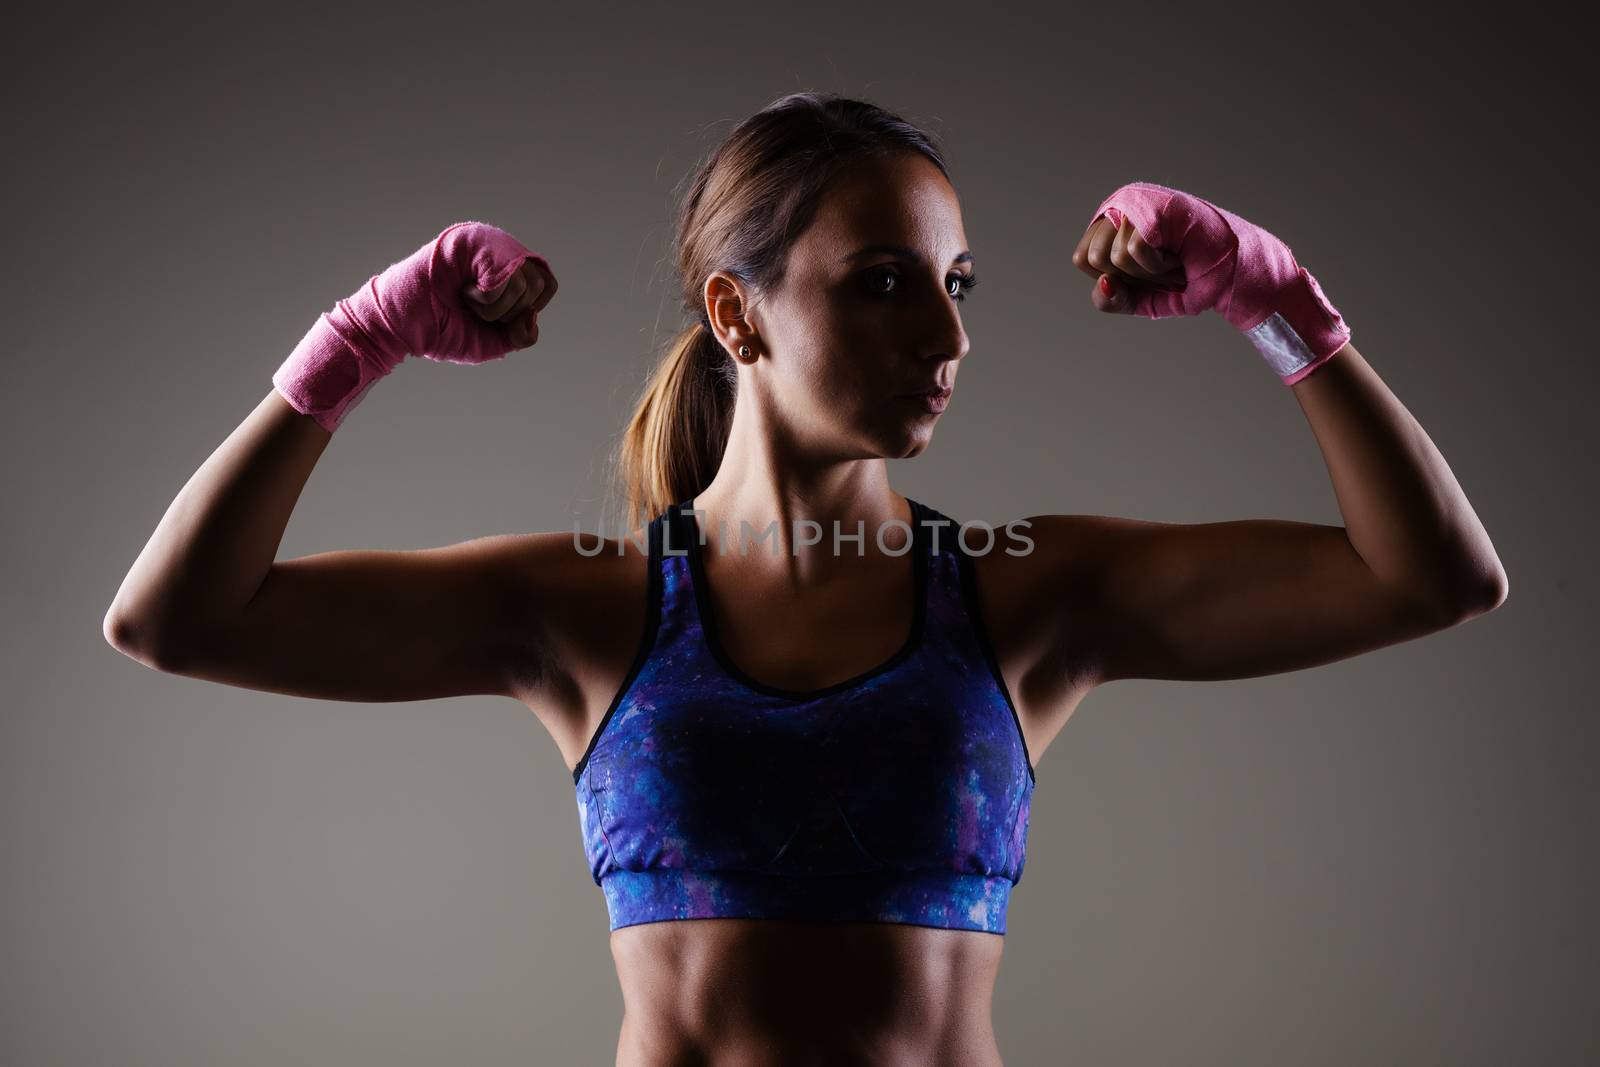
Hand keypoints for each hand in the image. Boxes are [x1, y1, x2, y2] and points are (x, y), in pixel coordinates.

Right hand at [272, 221, 556, 430]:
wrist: (401, 328)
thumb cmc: (440, 330)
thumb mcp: (493, 340)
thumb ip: (521, 333)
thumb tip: (532, 316)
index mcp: (506, 266)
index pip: (546, 285)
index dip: (529, 309)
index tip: (495, 317)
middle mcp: (499, 247)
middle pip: (540, 283)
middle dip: (510, 312)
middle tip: (476, 309)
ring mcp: (485, 240)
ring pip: (524, 282)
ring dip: (495, 307)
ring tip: (466, 300)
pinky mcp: (470, 240)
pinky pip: (506, 274)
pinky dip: (490, 298)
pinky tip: (465, 293)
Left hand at [1072, 181, 1350, 383]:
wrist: (1235, 277)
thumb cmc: (1190, 280)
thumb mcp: (1142, 298)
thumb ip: (1112, 298)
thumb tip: (1103, 284)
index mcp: (1114, 221)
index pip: (1083, 259)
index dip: (1112, 279)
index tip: (1144, 275)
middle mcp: (1124, 203)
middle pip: (1093, 259)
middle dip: (1130, 277)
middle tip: (1162, 268)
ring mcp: (1140, 201)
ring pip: (1112, 256)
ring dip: (1148, 272)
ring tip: (1173, 260)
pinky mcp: (1156, 207)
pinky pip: (1133, 250)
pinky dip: (1158, 266)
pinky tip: (1179, 255)